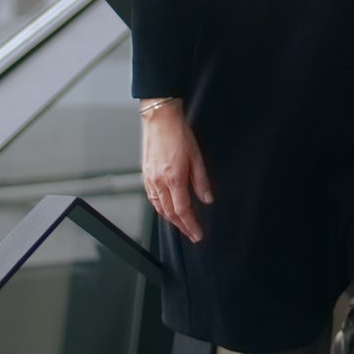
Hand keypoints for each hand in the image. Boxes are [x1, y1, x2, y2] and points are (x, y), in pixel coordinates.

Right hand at [141, 102, 213, 242]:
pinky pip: (152, 199)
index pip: (183, 210)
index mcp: (173, 178)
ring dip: (171, 219)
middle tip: (192, 234)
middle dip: (182, 226)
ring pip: (159, 208)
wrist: (160, 119)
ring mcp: (150, 179)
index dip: (191, 225)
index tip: (198, 234)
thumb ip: (201, 181)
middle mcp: (159, 182)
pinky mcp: (146, 175)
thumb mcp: (196, 157)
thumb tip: (207, 199)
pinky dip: (161, 208)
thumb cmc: (178, 134)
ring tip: (182, 224)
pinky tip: (167, 208)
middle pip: (170, 213)